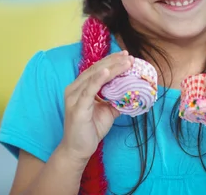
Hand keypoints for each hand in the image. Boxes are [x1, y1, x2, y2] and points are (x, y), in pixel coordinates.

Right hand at [59, 51, 132, 165]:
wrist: (78, 150)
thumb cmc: (90, 130)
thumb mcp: (107, 112)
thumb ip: (115, 100)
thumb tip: (131, 92)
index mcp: (80, 88)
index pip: (96, 69)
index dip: (111, 61)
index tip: (125, 56)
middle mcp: (74, 89)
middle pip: (95, 70)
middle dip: (113, 62)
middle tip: (128, 56)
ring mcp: (74, 97)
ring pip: (94, 77)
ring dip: (111, 68)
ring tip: (125, 62)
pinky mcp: (77, 107)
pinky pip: (88, 90)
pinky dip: (98, 80)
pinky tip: (107, 72)